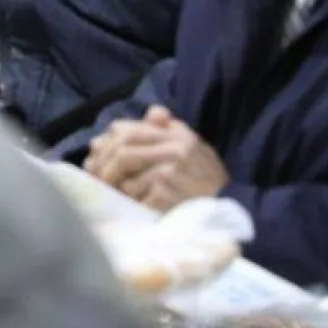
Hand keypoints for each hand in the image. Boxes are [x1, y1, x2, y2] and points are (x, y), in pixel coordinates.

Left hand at [86, 106, 228, 209]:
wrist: (234, 210)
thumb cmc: (209, 180)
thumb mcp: (194, 147)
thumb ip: (168, 129)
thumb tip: (137, 117)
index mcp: (177, 136)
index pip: (129, 130)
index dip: (108, 141)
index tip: (96, 151)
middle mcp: (173, 150)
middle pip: (122, 152)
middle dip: (103, 165)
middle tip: (94, 176)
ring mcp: (169, 173)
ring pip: (125, 177)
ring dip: (114, 187)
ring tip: (108, 192)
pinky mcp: (166, 195)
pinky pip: (135, 198)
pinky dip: (128, 203)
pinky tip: (126, 207)